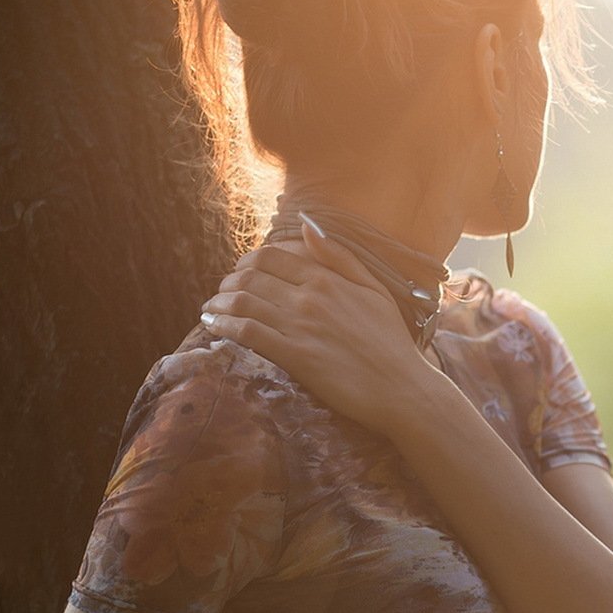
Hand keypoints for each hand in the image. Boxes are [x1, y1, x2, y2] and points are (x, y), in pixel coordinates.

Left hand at [197, 219, 443, 438]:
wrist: (401, 387)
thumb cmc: (391, 340)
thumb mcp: (374, 288)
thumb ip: (339, 255)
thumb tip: (307, 225)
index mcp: (327, 278)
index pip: (270, 256)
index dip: (245, 261)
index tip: (239, 272)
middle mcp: (310, 297)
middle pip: (249, 277)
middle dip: (227, 281)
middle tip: (221, 292)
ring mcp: (300, 326)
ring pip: (242, 302)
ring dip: (218, 303)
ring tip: (211, 308)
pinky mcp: (294, 356)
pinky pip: (247, 333)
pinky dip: (223, 325)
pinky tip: (213, 326)